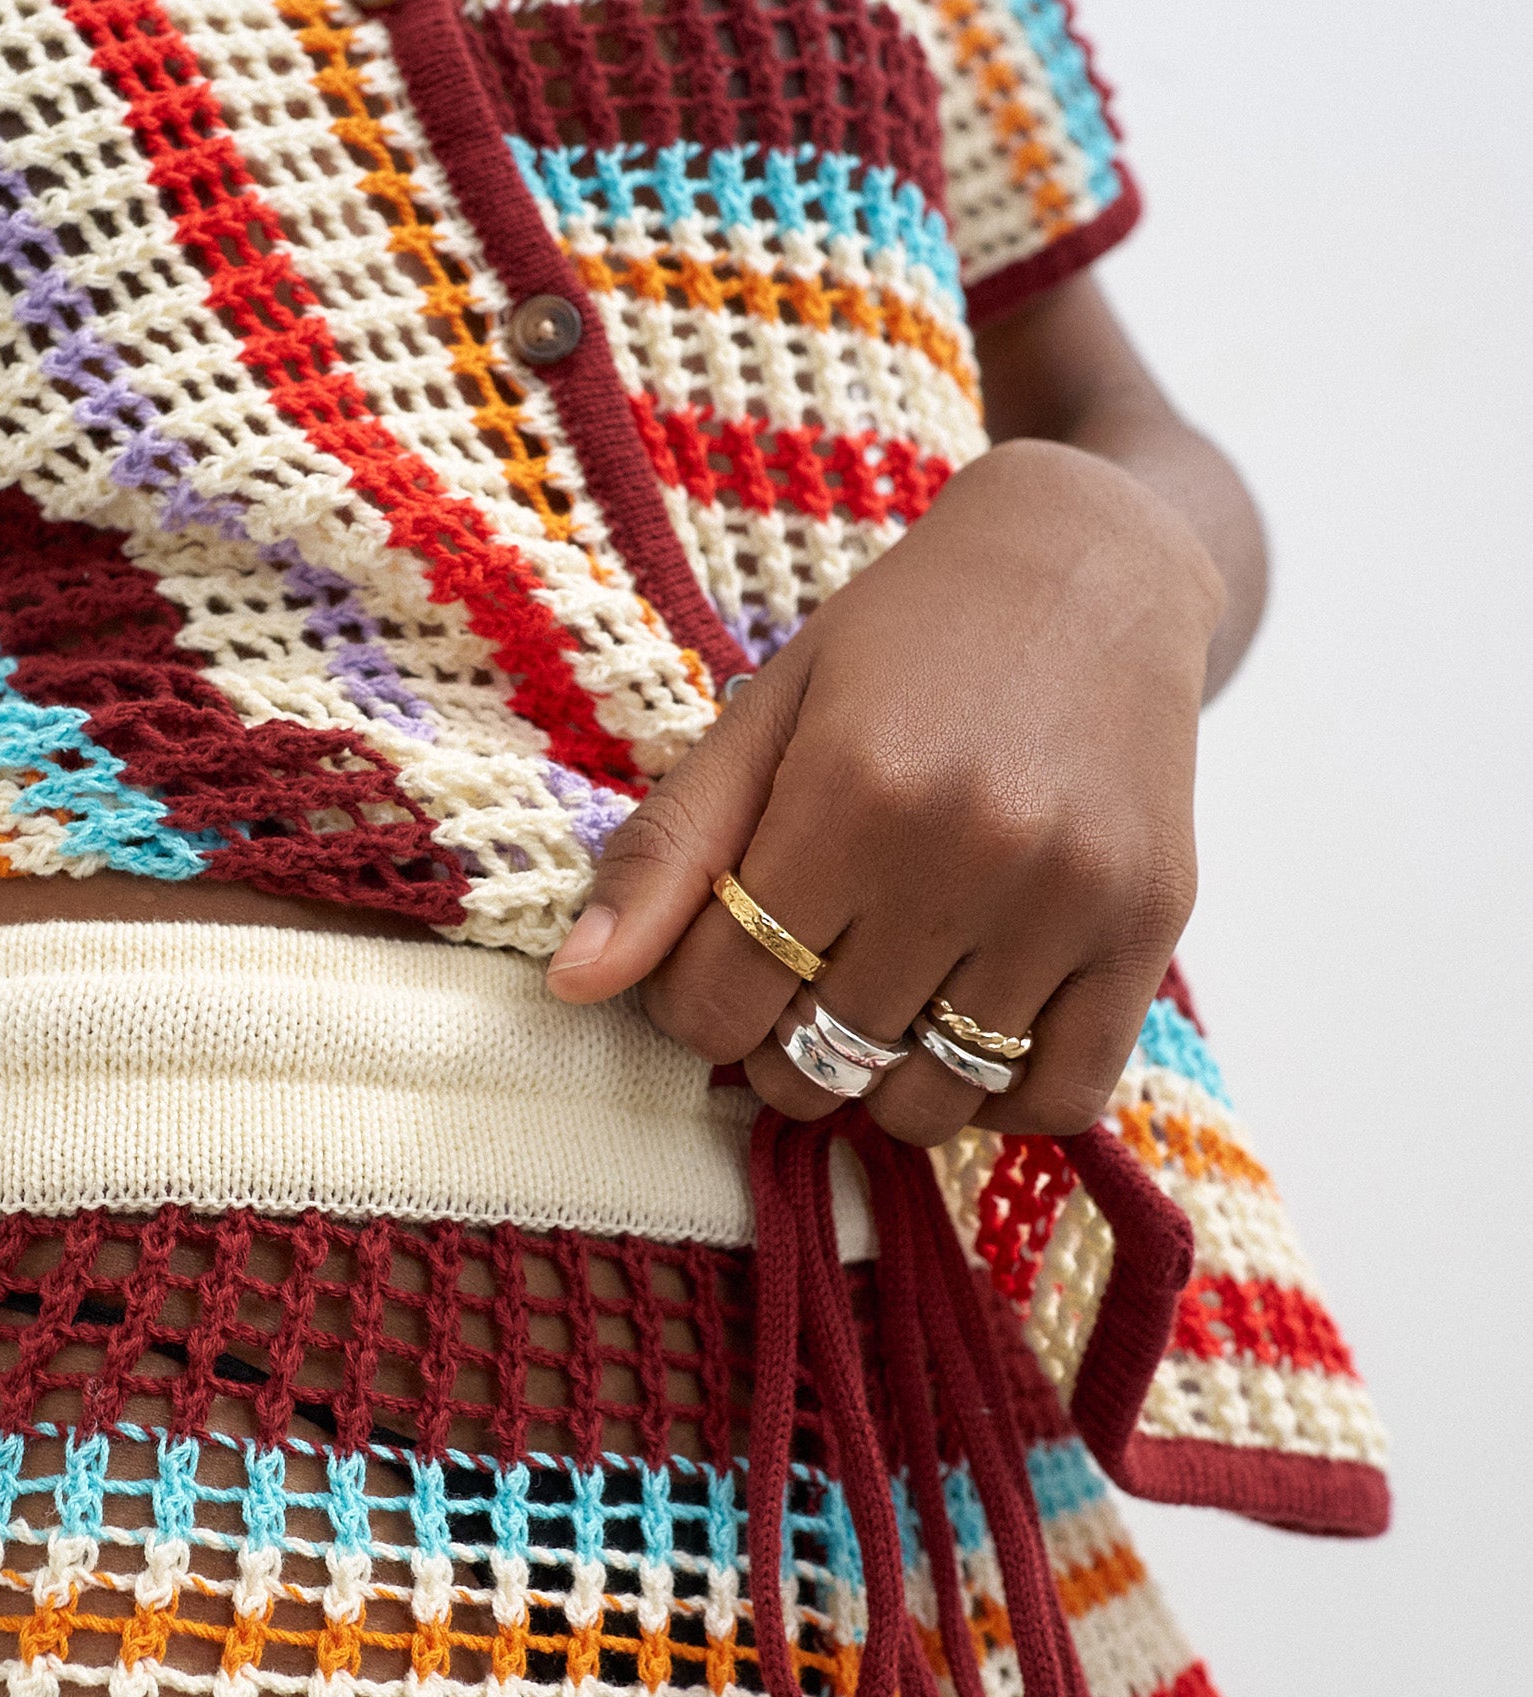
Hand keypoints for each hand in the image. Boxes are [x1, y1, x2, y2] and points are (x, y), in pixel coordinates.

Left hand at [546, 439, 1222, 1144]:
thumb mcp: (765, 717)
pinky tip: (963, 1035)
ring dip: (880, 1085)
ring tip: (876, 1007)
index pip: (719, 1002)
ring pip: (930, 1101)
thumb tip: (574, 986)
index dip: (693, 1008)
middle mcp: (968, 849)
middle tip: (795, 990)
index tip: (717, 967)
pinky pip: (1057, 1098)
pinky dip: (994, 1102)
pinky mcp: (1150, 924)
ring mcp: (1070, 895)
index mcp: (852, 788)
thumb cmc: (905, 644)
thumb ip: (666, 852)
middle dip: (778, 1049)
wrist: (1097, 565)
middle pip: (819, 1061)